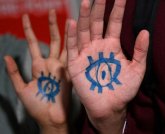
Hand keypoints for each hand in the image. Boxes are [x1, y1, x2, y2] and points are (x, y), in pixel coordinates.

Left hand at [4, 10, 69, 133]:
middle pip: (53, 40)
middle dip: (52, 25)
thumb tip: (6, 56)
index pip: (35, 44)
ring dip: (66, 32)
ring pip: (65, 45)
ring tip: (68, 18)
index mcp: (40, 66)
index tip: (26, 17)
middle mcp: (52, 64)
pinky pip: (73, 56)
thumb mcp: (21, 89)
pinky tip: (78, 35)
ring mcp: (63, 67)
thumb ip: (14, 73)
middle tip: (52, 10)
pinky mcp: (71, 72)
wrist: (51, 118)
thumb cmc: (37, 106)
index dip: (29, 31)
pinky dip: (75, 45)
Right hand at [67, 0, 148, 132]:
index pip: (114, 22)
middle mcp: (98, 46)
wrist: (111, 107)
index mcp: (112, 45)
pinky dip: (72, 36)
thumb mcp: (137, 70)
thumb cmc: (124, 90)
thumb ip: (140, 51)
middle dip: (98, 8)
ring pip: (83, 31)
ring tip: (85, 2)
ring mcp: (86, 54)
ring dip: (83, 17)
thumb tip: (145, 31)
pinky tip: (72, 22)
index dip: (117, 9)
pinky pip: (72, 47)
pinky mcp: (75, 64)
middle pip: (96, 22)